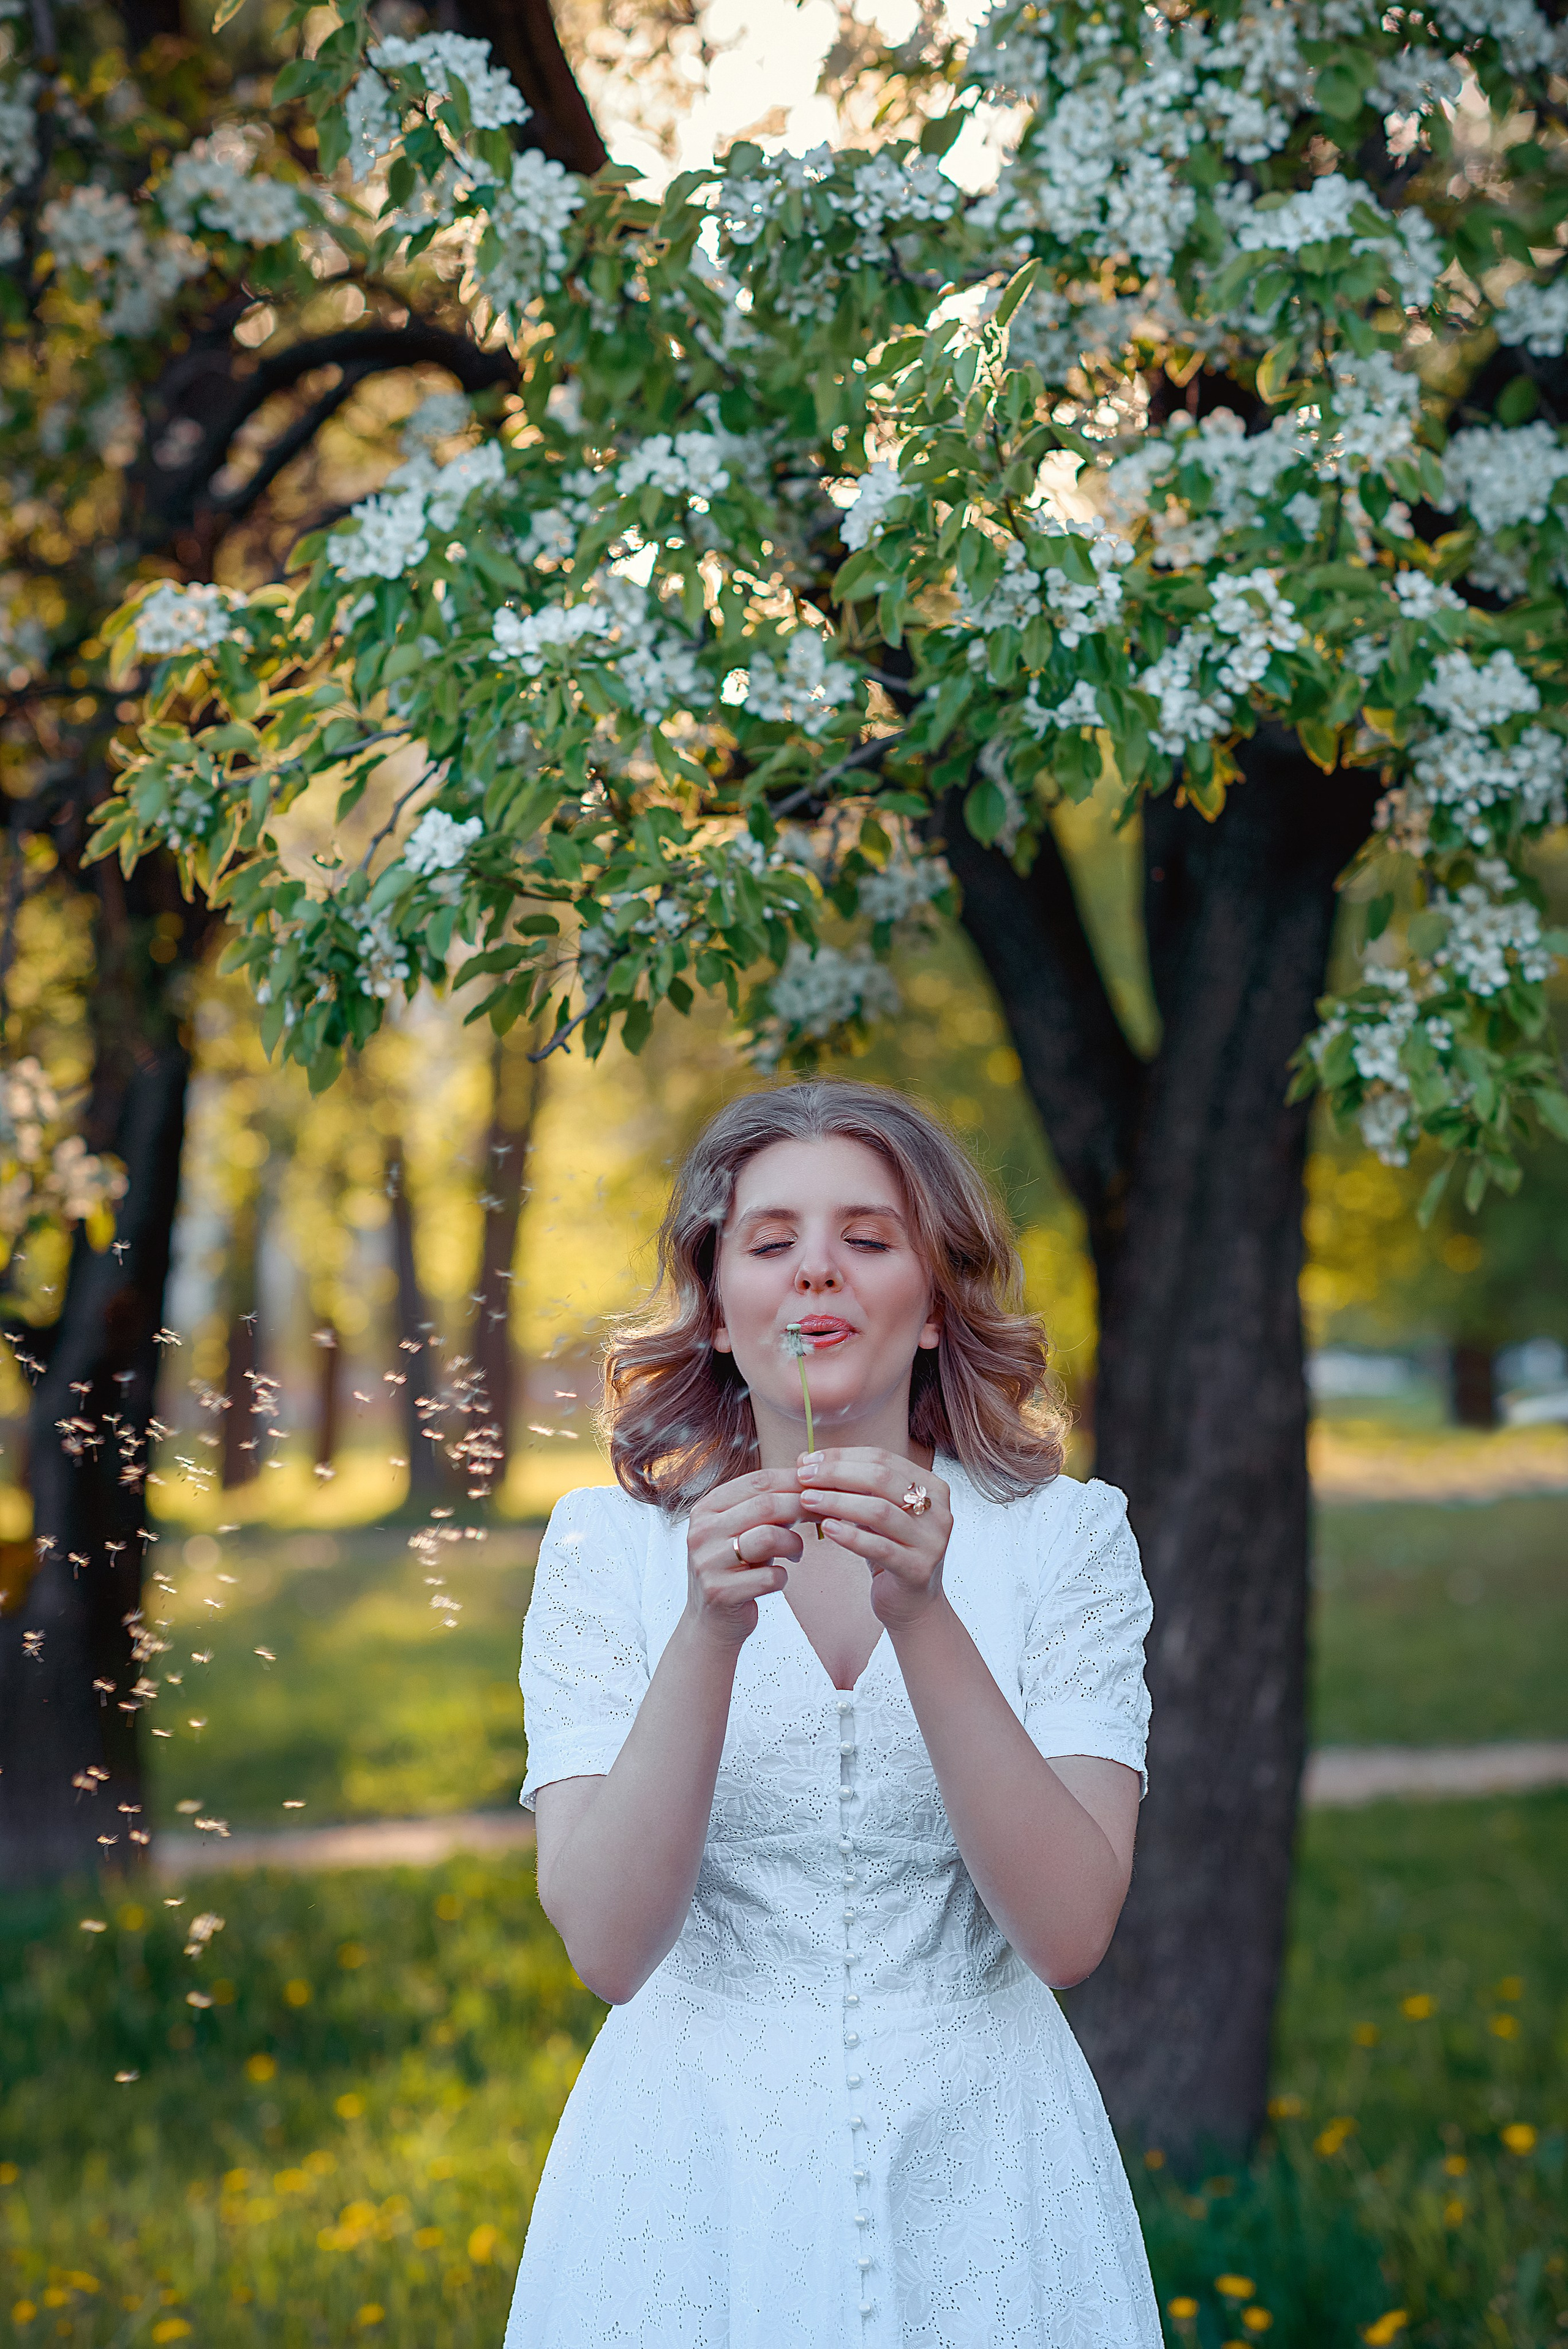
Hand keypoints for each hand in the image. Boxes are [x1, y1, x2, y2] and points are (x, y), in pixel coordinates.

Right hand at [684, 1468, 804, 1651]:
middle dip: (802, 1508)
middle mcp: (702, 1531)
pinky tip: (777, 1579)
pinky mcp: (721, 1592)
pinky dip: (783, 1577)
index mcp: (706, 1508)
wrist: (710, 1622)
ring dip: (793, 1544)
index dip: (795, 1481)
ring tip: (795, 1552)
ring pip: (769, 1537)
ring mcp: (708, 1562)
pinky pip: (771, 1577)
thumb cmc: (736, 1567)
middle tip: (822, 1515)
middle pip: (766, 1505)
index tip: (822, 1486)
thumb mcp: (742, 1529)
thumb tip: (807, 1468)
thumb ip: (765, 1504)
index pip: (757, 1481)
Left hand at [796, 1448, 951, 1629]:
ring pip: (879, 1511)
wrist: (912, 1605)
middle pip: (881, 1478)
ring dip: (838, 1502)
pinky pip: (880, 1547)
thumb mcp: (873, 1514)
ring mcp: (932, 1541)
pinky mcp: (919, 1569)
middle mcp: (938, 1511)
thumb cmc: (889, 1552)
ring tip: (807, 1500)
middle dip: (837, 1474)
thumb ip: (848, 1485)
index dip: (843, 1456)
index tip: (808, 1460)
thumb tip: (804, 1458)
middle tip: (804, 1477)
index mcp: (932, 1488)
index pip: (883, 1458)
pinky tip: (828, 1529)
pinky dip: (851, 1536)